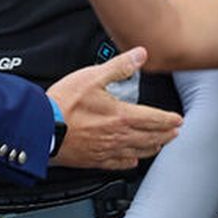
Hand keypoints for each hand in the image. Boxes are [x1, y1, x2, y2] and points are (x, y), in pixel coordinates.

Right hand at [48, 47, 182, 169]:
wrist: (39, 128)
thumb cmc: (62, 104)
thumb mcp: (92, 76)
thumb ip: (119, 66)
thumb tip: (140, 54)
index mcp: (121, 116)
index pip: (154, 119)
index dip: (168, 119)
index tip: (178, 120)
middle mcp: (118, 136)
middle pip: (150, 137)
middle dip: (165, 134)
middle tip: (175, 133)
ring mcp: (106, 150)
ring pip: (137, 152)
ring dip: (152, 148)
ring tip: (160, 145)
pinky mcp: (93, 160)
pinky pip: (117, 163)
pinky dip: (129, 162)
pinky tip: (132, 162)